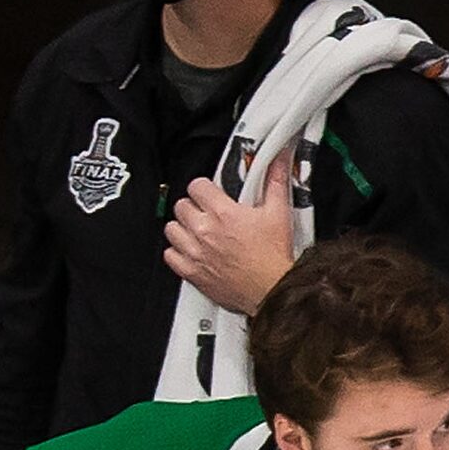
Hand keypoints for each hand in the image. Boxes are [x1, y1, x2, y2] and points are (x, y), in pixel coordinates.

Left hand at [163, 157, 292, 315]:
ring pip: (171, 228)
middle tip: (207, 212)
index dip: (204, 187)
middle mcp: (205, 231)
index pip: (197, 186)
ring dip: (182, 227)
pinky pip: (169, 255)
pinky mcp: (190, 271)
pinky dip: (177, 251)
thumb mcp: (278, 212)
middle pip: (181, 206)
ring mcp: (195, 251)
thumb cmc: (273, 256)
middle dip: (193, 206)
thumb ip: (275, 182)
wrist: (272, 287)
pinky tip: (191, 249)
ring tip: (198, 230)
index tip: (209, 192)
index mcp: (223, 213)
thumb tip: (279, 161)